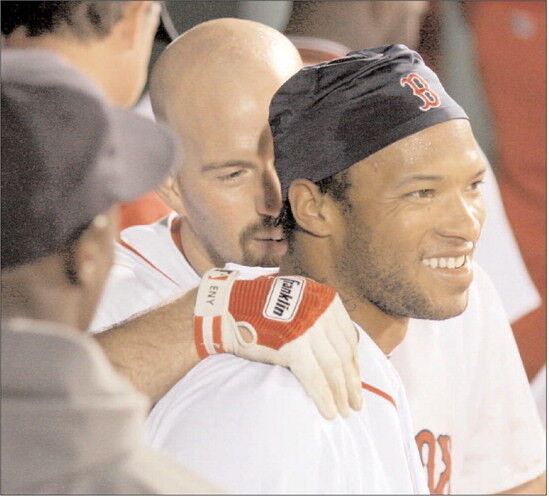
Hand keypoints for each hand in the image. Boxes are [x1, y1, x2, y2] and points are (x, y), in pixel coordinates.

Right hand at [194, 268, 361, 418]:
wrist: (228, 308)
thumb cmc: (261, 308)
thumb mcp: (298, 301)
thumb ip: (318, 318)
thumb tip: (338, 349)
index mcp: (326, 300)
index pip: (348, 337)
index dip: (354, 362)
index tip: (355, 378)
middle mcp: (321, 311)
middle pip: (343, 354)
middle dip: (351, 381)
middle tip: (356, 402)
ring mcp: (309, 329)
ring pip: (333, 369)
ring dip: (341, 393)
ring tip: (345, 411)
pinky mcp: (295, 347)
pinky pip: (315, 379)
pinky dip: (324, 398)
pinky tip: (330, 412)